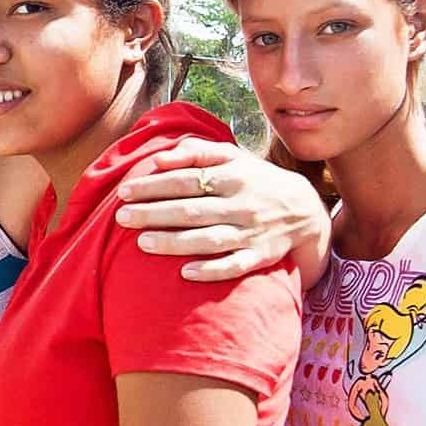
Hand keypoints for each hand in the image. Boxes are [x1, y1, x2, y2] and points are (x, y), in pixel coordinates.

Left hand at [116, 139, 328, 283]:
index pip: (186, 180)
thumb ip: (197, 152)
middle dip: (154, 213)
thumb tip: (160, 159)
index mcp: (232, 177)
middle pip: (192, 210)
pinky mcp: (259, 257)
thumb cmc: (255, 180)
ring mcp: (250, 233)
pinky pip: (235, 266)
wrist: (304, 209)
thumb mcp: (233, 157)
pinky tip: (186, 273)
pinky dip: (212, 270)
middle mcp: (241, 204)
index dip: (154, 186)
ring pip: (209, 239)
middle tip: (121, 218)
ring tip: (142, 243)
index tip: (124, 192)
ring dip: (176, 242)